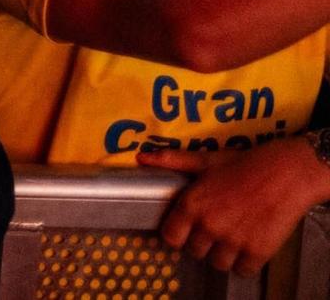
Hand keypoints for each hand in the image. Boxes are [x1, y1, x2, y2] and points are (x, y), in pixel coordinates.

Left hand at [140, 139, 329, 275]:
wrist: (286, 173)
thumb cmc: (244, 164)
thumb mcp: (205, 160)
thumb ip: (173, 161)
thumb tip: (142, 158)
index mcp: (192, 205)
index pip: (170, 237)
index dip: (177, 235)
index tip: (185, 231)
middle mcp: (209, 226)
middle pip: (194, 251)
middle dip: (202, 242)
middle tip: (215, 229)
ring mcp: (233, 241)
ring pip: (218, 264)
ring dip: (223, 255)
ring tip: (232, 237)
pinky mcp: (257, 251)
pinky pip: (243, 270)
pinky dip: (245, 263)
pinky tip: (249, 245)